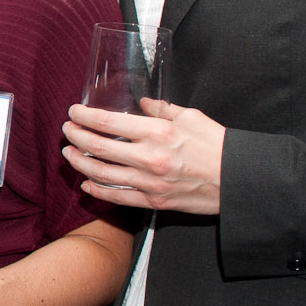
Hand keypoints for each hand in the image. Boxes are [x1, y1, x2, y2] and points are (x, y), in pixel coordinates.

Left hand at [61, 98, 224, 213]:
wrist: (238, 180)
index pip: (108, 123)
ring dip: (81, 164)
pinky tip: (87, 184)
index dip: (84, 117)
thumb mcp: (191, 117)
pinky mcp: (154, 202)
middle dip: (76, 138)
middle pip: (98, 148)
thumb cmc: (218, 145)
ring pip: (102, 175)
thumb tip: (142, 103)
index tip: (74, 112)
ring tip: (70, 155)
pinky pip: (118, 198)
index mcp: (158, 132)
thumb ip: (162, 109)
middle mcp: (149, 158)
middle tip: (67, 131)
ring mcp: (149, 183)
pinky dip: (98, 191)